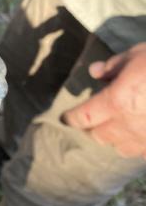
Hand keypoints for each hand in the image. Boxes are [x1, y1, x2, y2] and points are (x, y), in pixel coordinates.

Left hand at [63, 43, 145, 157]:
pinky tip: (140, 133)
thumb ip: (115, 66)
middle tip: (93, 120)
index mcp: (117, 102)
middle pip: (100, 136)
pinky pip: (143, 151)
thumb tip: (96, 72)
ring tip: (116, 128)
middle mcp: (130, 125)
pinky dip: (138, 144)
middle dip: (93, 128)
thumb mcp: (139, 54)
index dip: (73, 118)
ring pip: (121, 148)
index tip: (67, 118)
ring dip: (115, 139)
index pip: (85, 116)